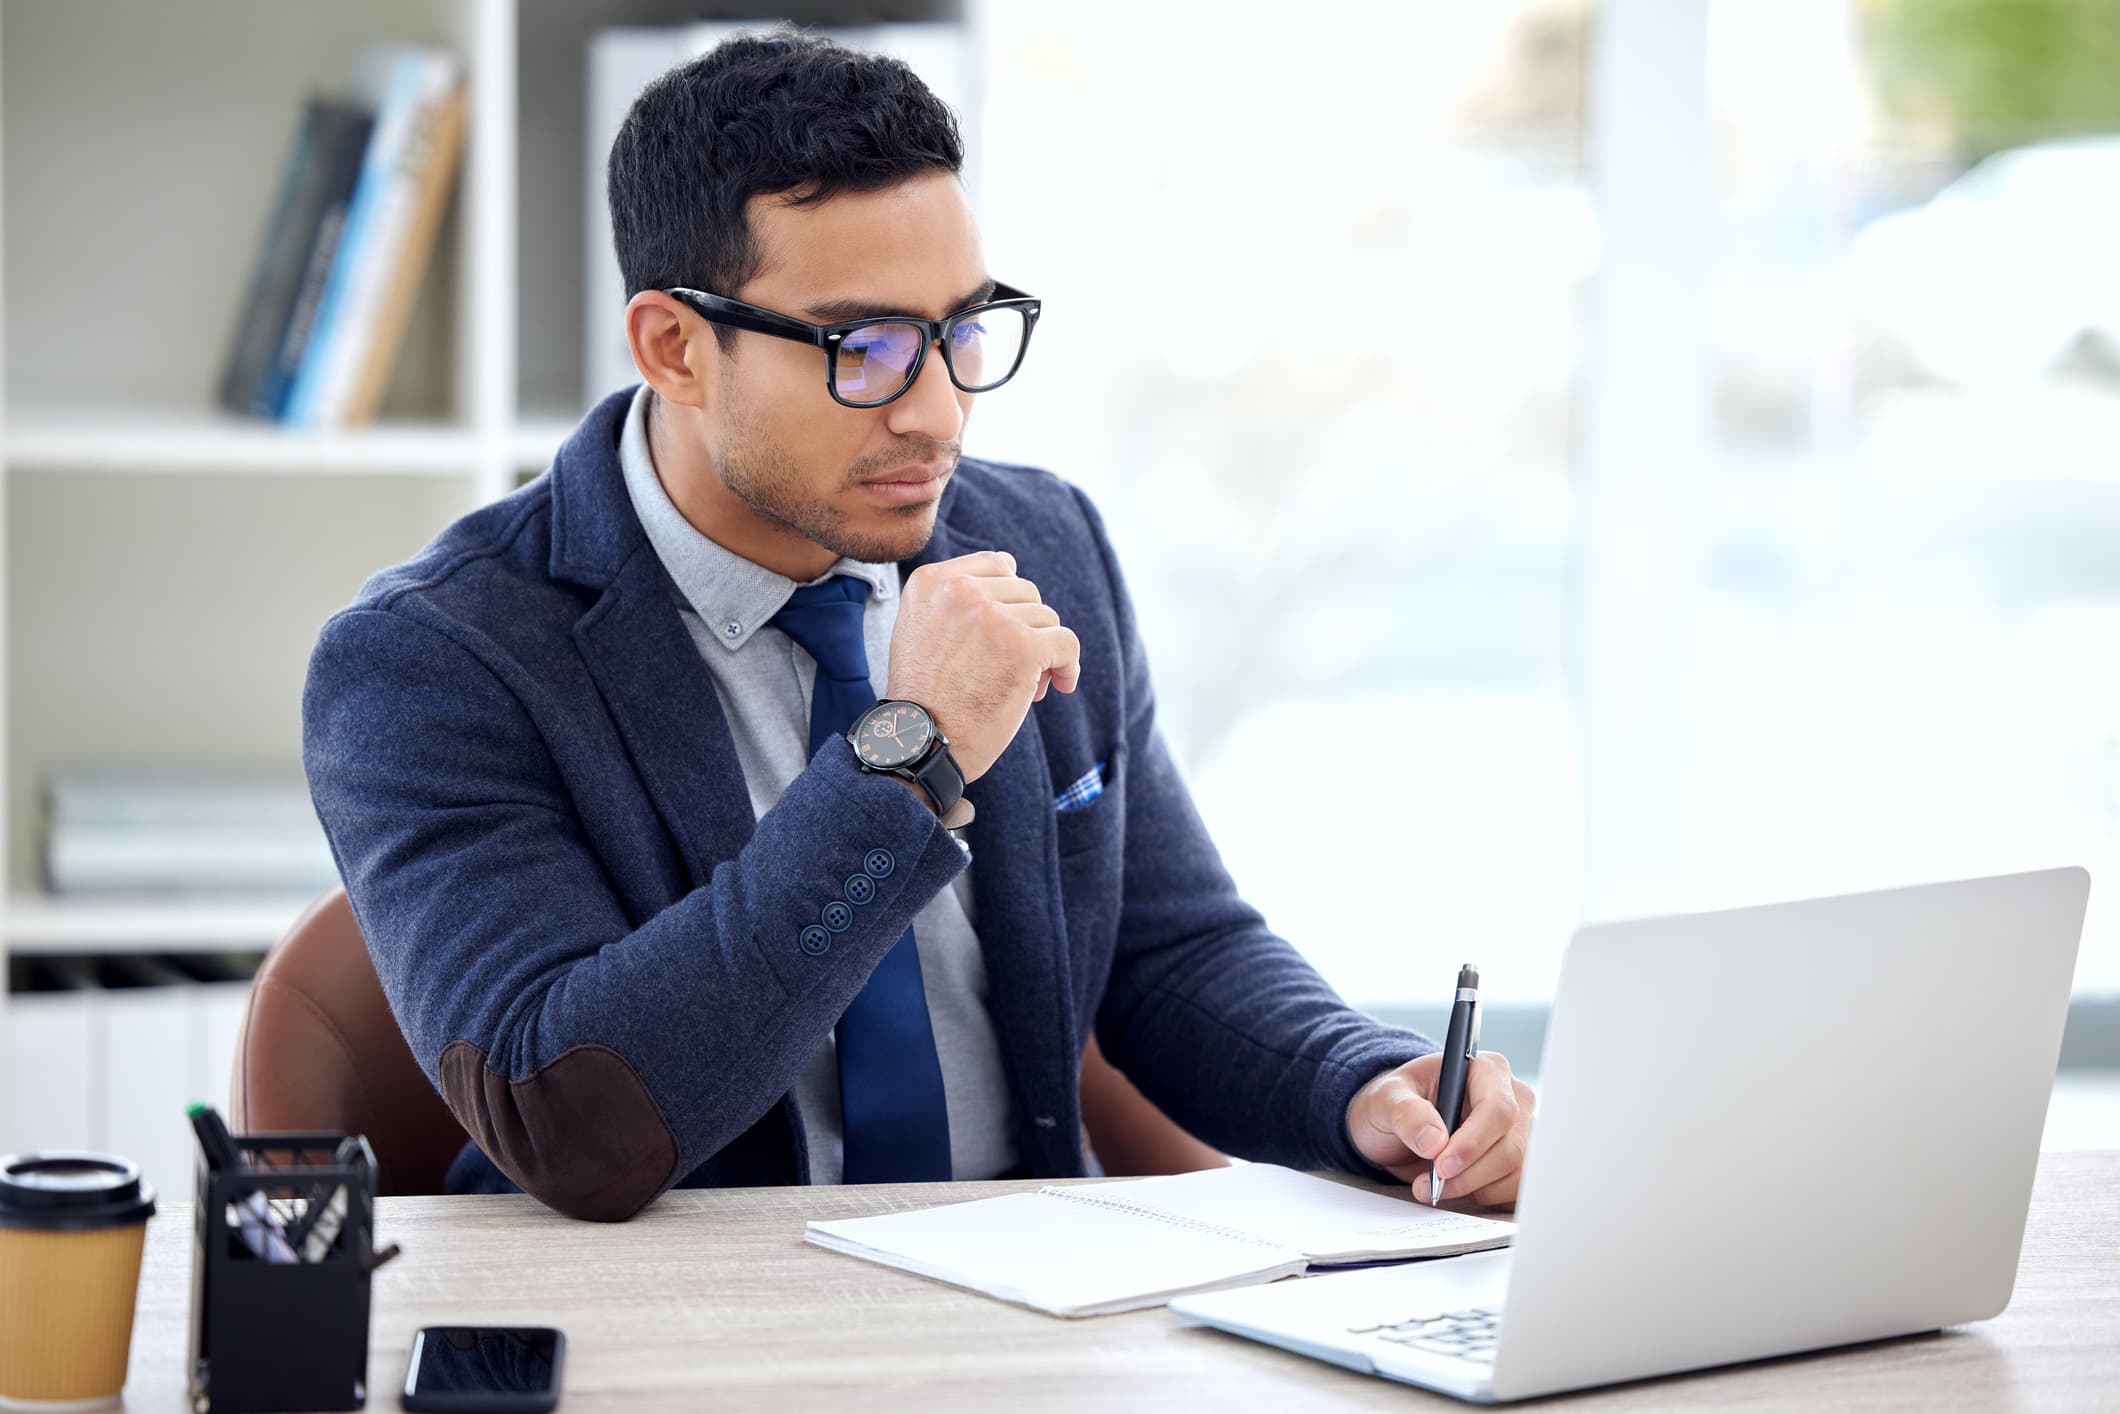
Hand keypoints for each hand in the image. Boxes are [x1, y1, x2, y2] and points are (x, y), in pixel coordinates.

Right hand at [886, 550, 1080, 783]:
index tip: (1004, 631)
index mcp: (931, 582)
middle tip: (1011, 666)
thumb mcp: (919, 628)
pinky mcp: (1022, 647)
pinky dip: (1068, 665)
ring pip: (1046, 618)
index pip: (996, 564)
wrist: (919, 742)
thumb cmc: (924, 695)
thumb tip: (1013, 571)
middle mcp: (961, 591)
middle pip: (1025, 591)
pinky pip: (1066, 642)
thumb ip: (953, 598)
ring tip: (1023, 684)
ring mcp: (993, 617)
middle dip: (1026, 626)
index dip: (1010, 599)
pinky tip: (1060, 684)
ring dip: (1042, 650)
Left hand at [1347, 1051, 1533, 1208]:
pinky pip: (1515, 1188)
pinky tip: (1458, 1186)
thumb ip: (1407, 1113)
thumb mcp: (1387, 1098)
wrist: (1402, 1124)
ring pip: (1514, 1172)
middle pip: (1509, 1147)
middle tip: (1429, 1185)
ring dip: (1473, 1188)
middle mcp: (1513, 1098)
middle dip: (1467, 1174)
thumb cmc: (1399, 1102)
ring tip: (1436, 1186)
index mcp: (1485, 1070)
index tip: (1441, 1166)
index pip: (1498, 1109)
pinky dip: (1485, 1195)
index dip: (1472, 1143)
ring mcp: (1521, 1130)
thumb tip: (1434, 1141)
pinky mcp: (1520, 1159)